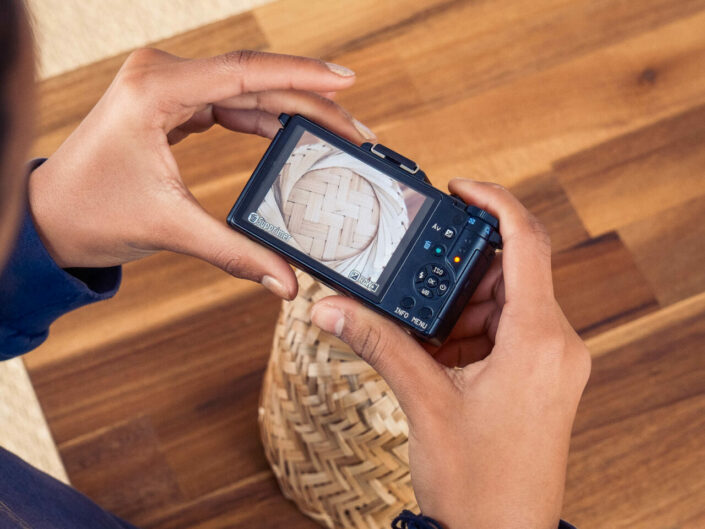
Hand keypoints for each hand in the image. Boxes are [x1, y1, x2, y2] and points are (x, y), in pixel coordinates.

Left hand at [29, 49, 373, 298]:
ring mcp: (167, 87)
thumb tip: (287, 282)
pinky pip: (230, 103)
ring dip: (291, 110)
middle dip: (310, 102)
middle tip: (355, 129)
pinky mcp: (171, 104)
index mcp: (156, 90)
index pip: (246, 73)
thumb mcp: (171, 228)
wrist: (50, 217)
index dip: (303, 76)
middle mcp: (162, 76)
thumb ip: (237, 253)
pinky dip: (263, 119)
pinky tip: (290, 135)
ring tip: (334, 134)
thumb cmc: (92, 213)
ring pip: (246, 90)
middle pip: (255, 80)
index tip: (347, 81)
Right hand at [311, 180, 590, 528]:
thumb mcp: (422, 402)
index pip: (527, 242)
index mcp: (539, 339)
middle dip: (458, 270)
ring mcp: (550, 361)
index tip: (459, 188)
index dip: (494, 202)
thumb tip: (331, 308)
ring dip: (458, 306)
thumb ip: (378, 343)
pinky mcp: (539, 377)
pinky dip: (467, 331)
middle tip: (415, 274)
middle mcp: (556, 344)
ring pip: (503, 303)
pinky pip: (504, 331)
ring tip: (420, 328)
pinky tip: (435, 352)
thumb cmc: (478, 484)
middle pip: (509, 272)